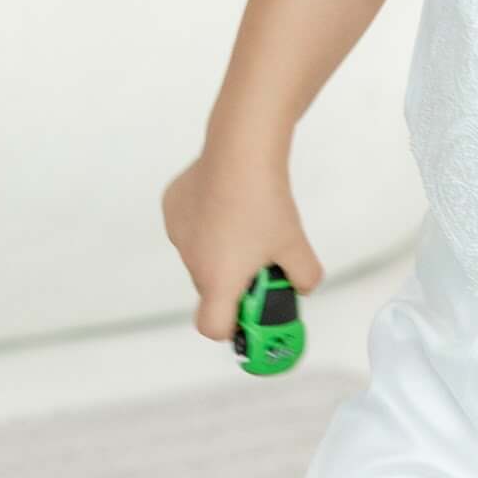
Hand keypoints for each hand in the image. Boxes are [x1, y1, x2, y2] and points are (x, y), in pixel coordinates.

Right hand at [161, 150, 324, 342]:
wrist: (241, 150)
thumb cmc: (265, 201)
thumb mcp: (296, 246)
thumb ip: (304, 278)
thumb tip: (302, 286)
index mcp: (218, 280)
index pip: (212, 327)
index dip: (233, 326)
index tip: (251, 313)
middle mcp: (192, 261)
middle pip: (212, 289)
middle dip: (235, 282)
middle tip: (262, 262)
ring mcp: (178, 234)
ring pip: (202, 256)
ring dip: (221, 251)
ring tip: (248, 222)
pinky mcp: (173, 208)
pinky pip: (192, 227)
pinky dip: (208, 224)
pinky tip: (228, 202)